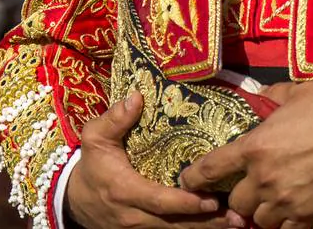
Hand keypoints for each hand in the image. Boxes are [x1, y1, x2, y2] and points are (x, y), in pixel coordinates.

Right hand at [65, 91, 233, 228]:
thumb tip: (137, 97)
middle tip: (238, 217)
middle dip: (207, 222)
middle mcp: (135, 215)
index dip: (185, 203)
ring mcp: (140, 228)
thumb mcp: (94, 137)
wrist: (74, 198)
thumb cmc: (91, 165)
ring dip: (207, 228)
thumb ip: (115, 119)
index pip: (159, 201)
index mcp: (125, 190)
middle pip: (175, 223)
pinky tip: (219, 225)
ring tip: (238, 223)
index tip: (211, 199)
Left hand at [181, 81, 312, 228]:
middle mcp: (264, 178)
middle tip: (247, 190)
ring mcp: (286, 200)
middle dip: (238, 198)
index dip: (194, 177)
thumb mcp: (295, 93)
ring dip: (260, 213)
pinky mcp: (309, 214)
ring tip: (270, 203)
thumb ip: (270, 96)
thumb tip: (260, 94)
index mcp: (255, 147)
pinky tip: (290, 215)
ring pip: (258, 221)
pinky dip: (285, 225)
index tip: (187, 181)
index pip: (211, 168)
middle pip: (235, 203)